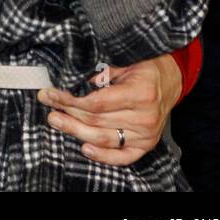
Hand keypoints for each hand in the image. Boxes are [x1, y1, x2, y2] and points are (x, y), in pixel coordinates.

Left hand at [38, 53, 182, 165]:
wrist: (171, 80)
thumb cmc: (143, 68)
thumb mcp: (123, 62)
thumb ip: (100, 73)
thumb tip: (72, 82)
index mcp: (140, 93)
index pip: (96, 103)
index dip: (70, 100)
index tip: (51, 94)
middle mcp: (145, 117)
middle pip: (97, 121)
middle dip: (68, 114)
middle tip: (48, 108)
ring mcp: (147, 135)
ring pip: (104, 138)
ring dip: (76, 131)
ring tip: (56, 122)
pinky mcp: (147, 145)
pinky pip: (123, 157)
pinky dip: (103, 156)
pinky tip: (84, 148)